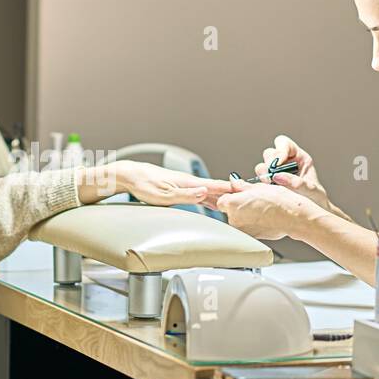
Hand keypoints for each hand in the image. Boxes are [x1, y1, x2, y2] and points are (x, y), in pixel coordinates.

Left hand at [100, 160, 232, 207]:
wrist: (130, 176)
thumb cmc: (144, 185)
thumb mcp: (165, 195)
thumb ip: (186, 195)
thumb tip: (205, 193)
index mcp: (187, 182)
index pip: (214, 185)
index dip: (230, 189)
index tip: (245, 192)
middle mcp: (188, 182)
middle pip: (214, 188)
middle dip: (230, 193)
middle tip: (248, 199)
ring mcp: (184, 184)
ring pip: (208, 191)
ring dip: (221, 196)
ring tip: (236, 203)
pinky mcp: (178, 188)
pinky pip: (199, 193)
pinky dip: (209, 198)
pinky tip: (213, 202)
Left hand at [214, 175, 319, 240]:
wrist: (292, 217)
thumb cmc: (278, 201)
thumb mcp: (259, 187)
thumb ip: (242, 186)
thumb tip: (235, 183)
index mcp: (232, 203)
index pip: (222, 200)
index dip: (232, 196)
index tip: (240, 195)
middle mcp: (233, 219)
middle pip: (229, 211)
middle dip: (238, 206)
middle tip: (254, 201)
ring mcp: (242, 230)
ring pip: (238, 220)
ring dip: (245, 215)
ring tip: (261, 210)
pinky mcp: (251, 237)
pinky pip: (247, 228)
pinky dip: (253, 223)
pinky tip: (264, 218)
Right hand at [255, 134, 338, 216]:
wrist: (313, 214)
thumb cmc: (316, 200)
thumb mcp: (311, 190)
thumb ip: (296, 183)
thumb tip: (277, 176)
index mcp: (299, 157)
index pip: (284, 144)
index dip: (280, 149)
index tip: (280, 161)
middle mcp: (285, 163)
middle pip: (269, 153)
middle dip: (269, 163)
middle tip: (273, 177)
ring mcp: (275, 174)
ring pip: (261, 167)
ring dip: (264, 175)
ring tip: (271, 186)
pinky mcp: (268, 186)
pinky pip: (258, 181)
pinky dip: (260, 185)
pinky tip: (268, 192)